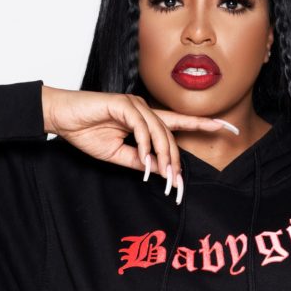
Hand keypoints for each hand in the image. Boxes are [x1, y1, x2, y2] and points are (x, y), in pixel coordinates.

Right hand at [40, 86, 234, 199]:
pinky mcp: (123, 103)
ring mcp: (135, 105)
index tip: (229, 129)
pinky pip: (142, 127)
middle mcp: (144, 110)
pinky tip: (143, 160)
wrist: (61, 118)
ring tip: (162, 177)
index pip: (181, 122)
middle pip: (172, 135)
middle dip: (176, 162)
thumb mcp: (116, 154)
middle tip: (177, 186)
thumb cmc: (85, 132)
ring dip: (163, 157)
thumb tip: (159, 171)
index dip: (206, 124)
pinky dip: (145, 145)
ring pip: (160, 132)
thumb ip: (139, 160)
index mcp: (145, 120)